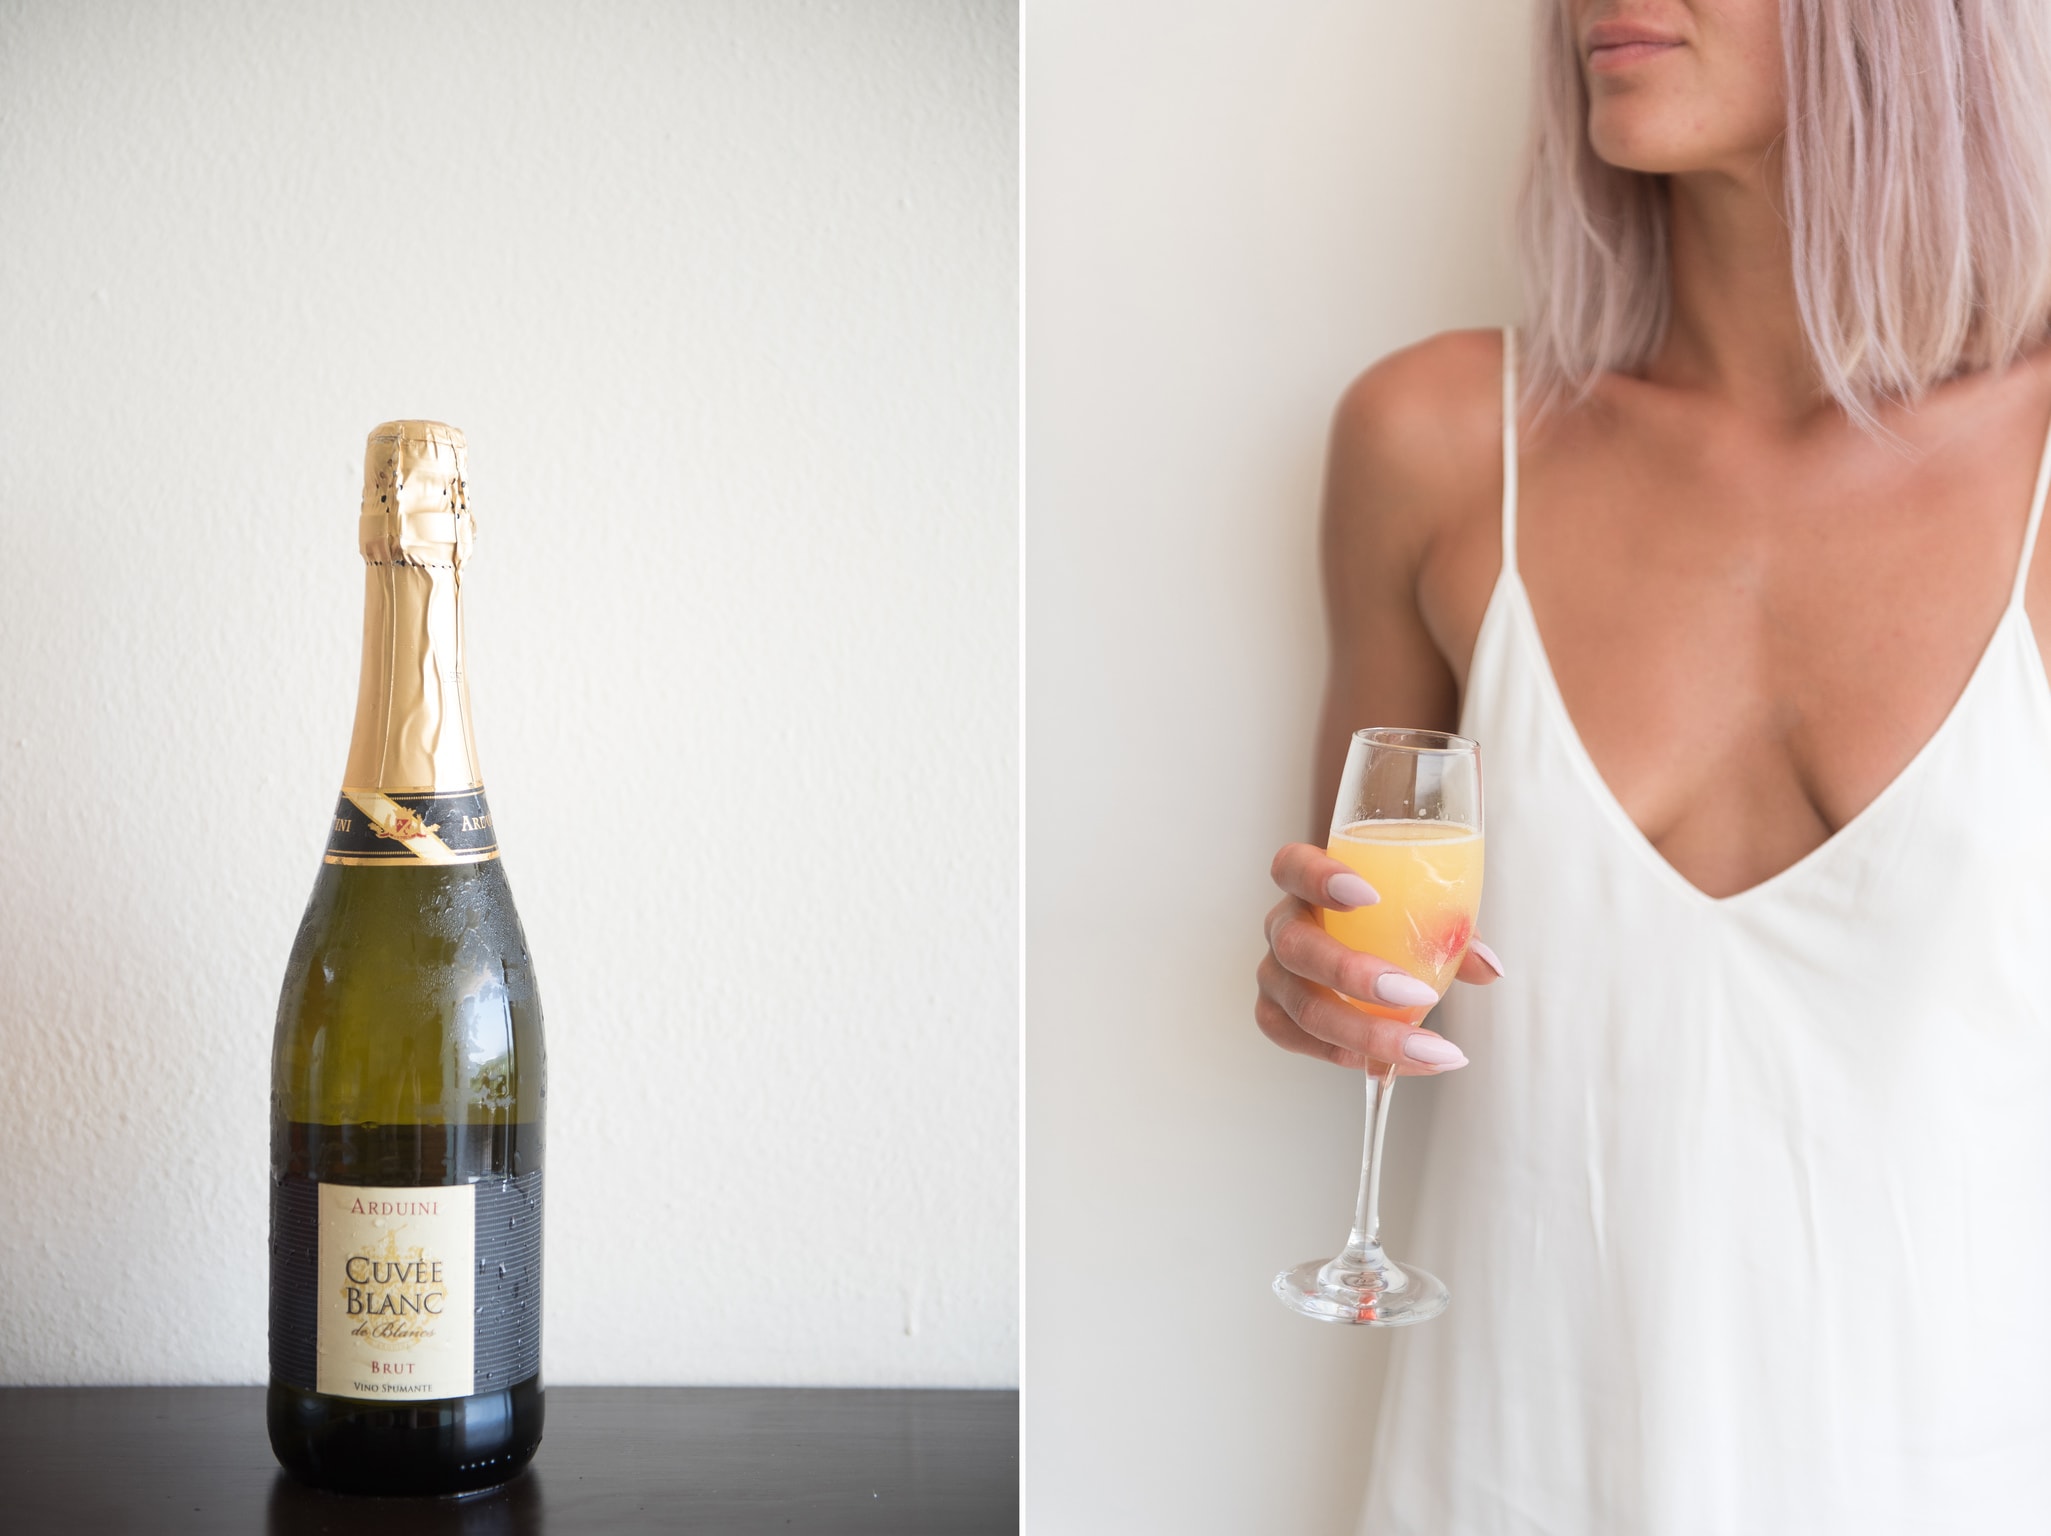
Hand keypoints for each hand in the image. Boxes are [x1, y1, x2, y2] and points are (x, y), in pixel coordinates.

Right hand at [1255, 842, 1501, 1073]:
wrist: (1360, 949)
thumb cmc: (1389, 919)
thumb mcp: (1421, 910)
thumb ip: (1451, 928)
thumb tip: (1489, 967)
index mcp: (1306, 882)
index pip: (1293, 867)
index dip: (1320, 878)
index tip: (1370, 896)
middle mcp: (1281, 926)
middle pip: (1295, 948)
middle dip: (1354, 976)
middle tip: (1419, 995)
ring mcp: (1275, 975)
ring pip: (1303, 1010)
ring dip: (1369, 1034)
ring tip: (1431, 1050)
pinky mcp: (1278, 1017)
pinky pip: (1305, 1044)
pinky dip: (1359, 1058)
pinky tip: (1404, 1063)